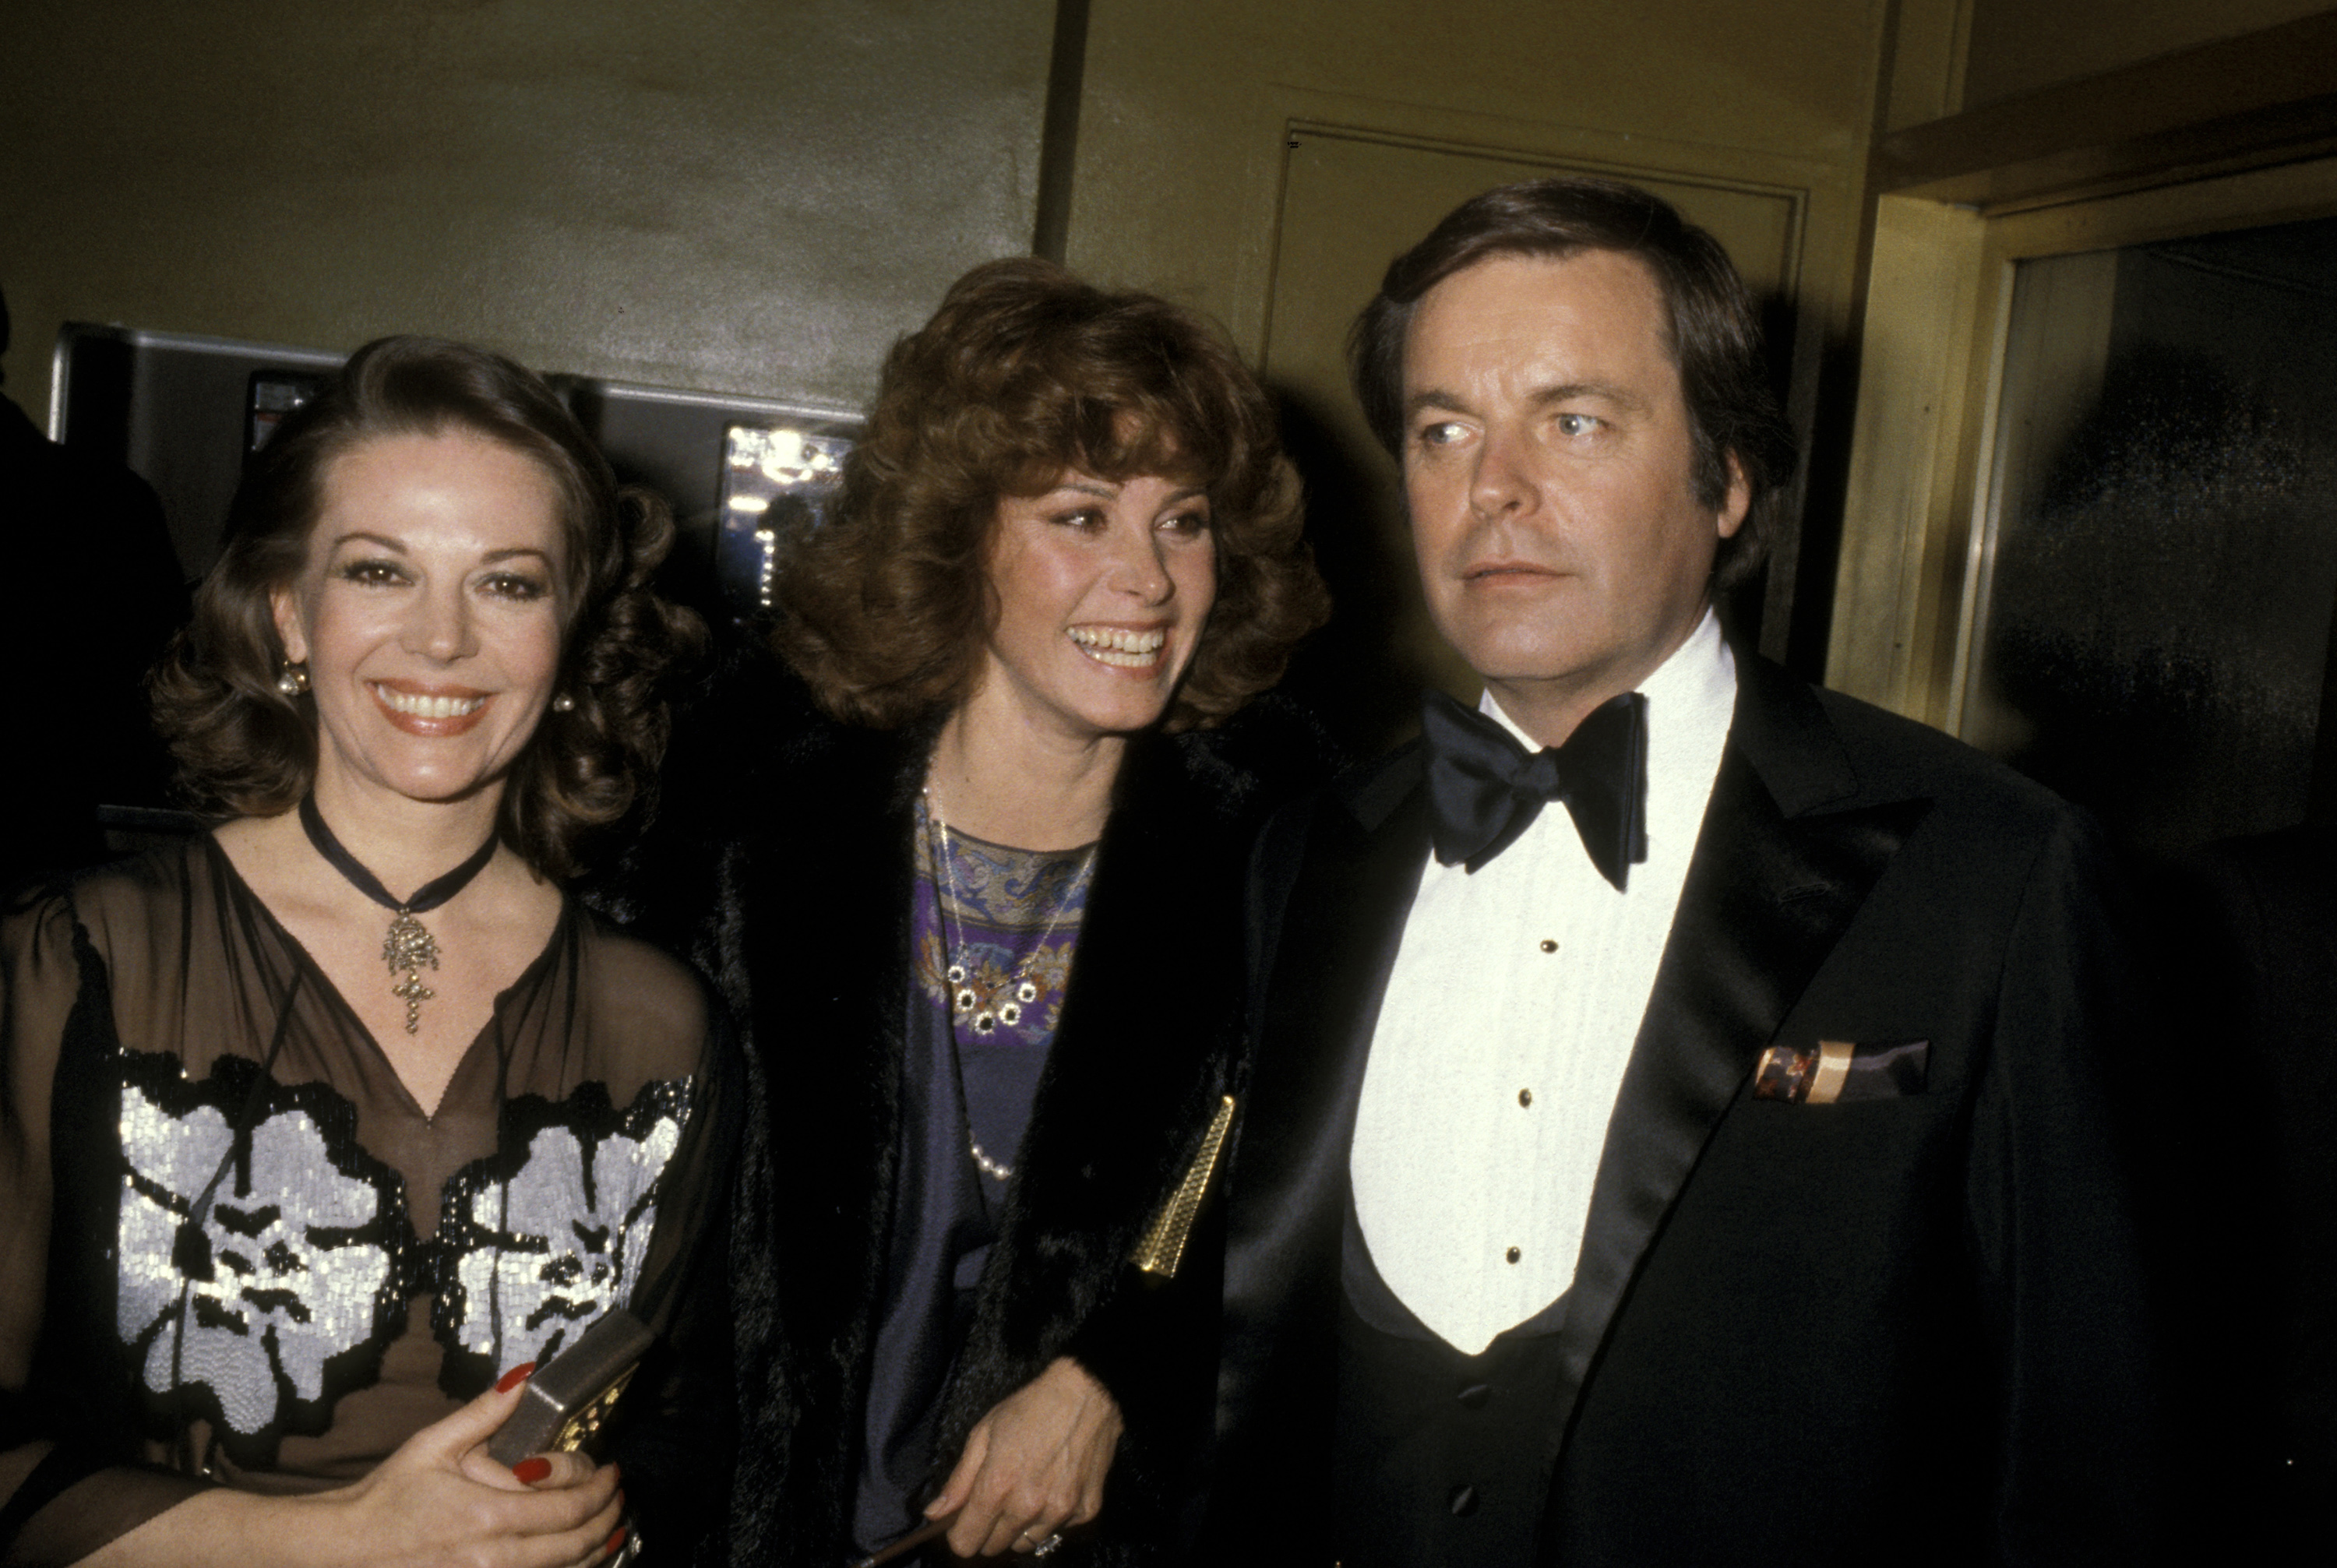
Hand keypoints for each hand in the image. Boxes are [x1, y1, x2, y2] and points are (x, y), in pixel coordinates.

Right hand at [315, 1368, 627, 1567]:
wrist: (344, 1549)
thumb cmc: (388, 1497)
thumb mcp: (434, 1444)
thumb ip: (485, 1412)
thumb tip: (525, 1376)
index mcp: (490, 1516)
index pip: (569, 1507)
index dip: (600, 1489)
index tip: (612, 1471)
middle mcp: (496, 1559)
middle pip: (576, 1545)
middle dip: (608, 1519)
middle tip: (620, 1497)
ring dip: (597, 1552)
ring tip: (614, 1531)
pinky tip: (577, 1560)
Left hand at [925, 1357, 1123, 1557]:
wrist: (1087, 1393)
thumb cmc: (1032, 1408)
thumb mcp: (984, 1433)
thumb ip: (959, 1480)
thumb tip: (935, 1513)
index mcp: (997, 1486)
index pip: (966, 1543)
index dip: (959, 1535)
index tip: (963, 1523)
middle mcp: (1028, 1506)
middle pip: (995, 1548)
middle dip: (988, 1530)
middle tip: (996, 1501)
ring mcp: (1060, 1512)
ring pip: (1026, 1544)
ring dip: (1019, 1528)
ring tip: (1026, 1495)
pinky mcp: (1086, 1510)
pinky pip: (1059, 1531)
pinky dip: (1052, 1518)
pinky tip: (1052, 1489)